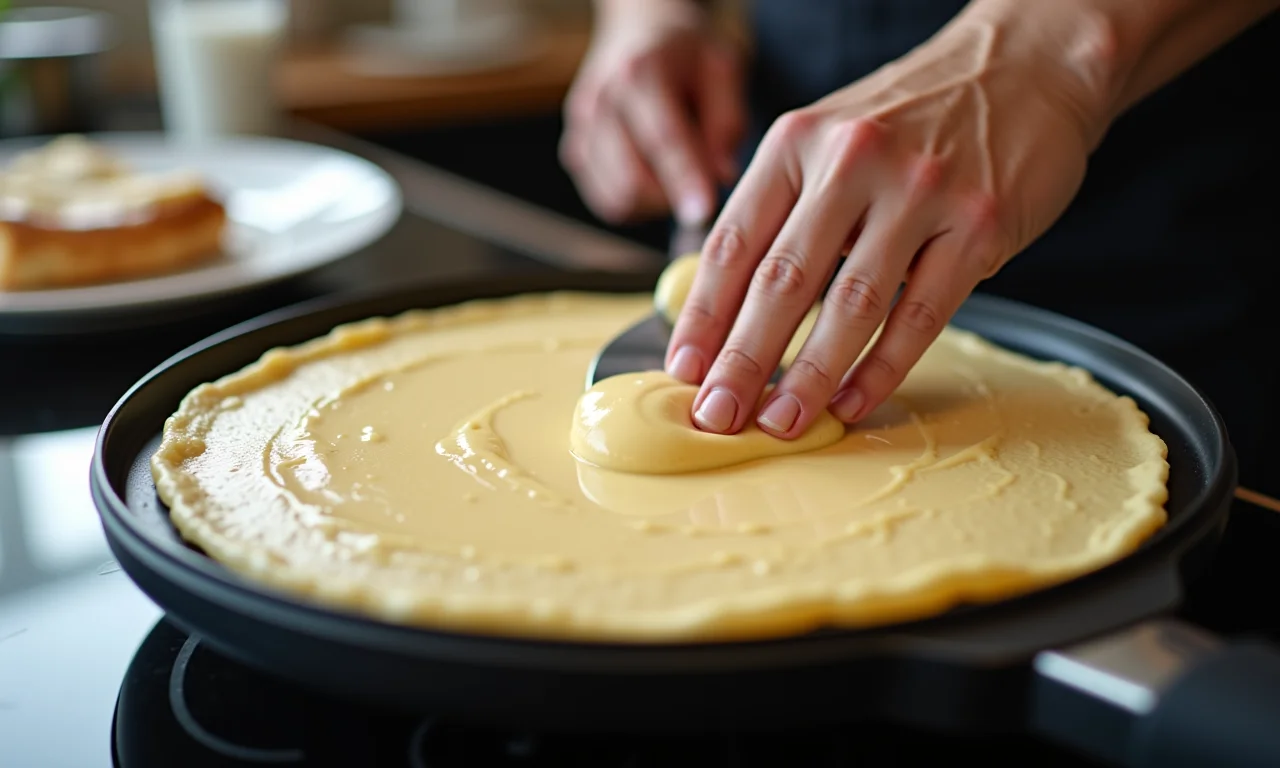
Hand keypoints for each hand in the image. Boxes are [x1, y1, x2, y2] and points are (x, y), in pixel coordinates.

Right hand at [559, 0, 745, 225]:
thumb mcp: (721, 68)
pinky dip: (636, 204)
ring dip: (656, 204)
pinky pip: (607, 201)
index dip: (684, 179)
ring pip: (618, 197)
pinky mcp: (574, 152)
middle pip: (632, 178)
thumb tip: (722, 175)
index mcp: (640, 72)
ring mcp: (581, 129)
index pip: (663, 138)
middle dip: (672, 198)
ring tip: (678, 175)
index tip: (705, 212)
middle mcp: (601, 101)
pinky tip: (655, 179)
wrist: (636, 33)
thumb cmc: (685, 55)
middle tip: (702, 187)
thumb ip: (726, 120)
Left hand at [666, 3, 1114, 437]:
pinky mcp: (979, 224)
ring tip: (780, 423)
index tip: (684, 369)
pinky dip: (882, 368)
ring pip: (850, 305)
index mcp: (798, 142)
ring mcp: (920, 191)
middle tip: (717, 414)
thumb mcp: (828, 139)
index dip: (703, 314)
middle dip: (742, 360)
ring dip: (809, 376)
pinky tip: (852, 402)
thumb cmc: (913, 118)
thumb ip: (780, 210)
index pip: (734, 242)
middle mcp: (853, 160)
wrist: (1025, 67)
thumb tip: (724, 311)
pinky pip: (920, 314)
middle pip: (783, 280)